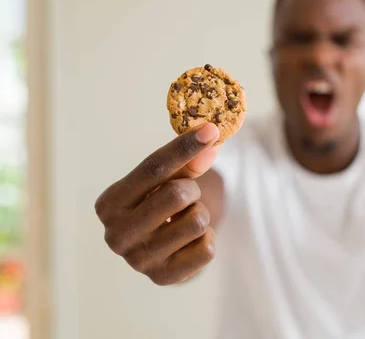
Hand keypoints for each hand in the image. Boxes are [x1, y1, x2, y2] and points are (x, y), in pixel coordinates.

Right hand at [95, 123, 220, 284]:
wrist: (157, 250)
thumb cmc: (157, 206)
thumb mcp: (163, 181)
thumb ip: (187, 162)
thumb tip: (212, 142)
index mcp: (109, 203)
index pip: (152, 168)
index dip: (184, 147)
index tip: (210, 130)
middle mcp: (117, 234)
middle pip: (177, 194)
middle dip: (193, 190)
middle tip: (187, 197)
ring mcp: (138, 261)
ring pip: (197, 221)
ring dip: (201, 214)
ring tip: (185, 220)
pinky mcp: (163, 278)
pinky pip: (207, 249)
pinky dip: (207, 239)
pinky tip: (190, 242)